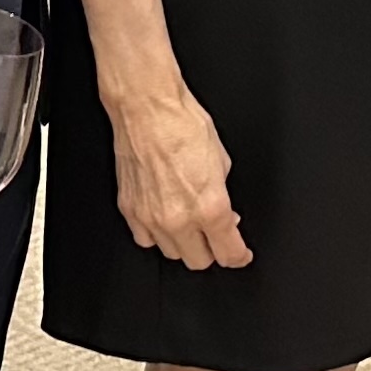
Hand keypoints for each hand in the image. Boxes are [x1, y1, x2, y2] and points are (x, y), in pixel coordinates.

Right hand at [105, 76, 251, 269]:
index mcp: (210, 207)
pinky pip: (146, 239)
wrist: (147, 109)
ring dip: (184, 243)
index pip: (228, 254)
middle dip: (212, 250)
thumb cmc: (183, 125)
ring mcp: (151, 218)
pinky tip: (165, 218)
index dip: (238, 256)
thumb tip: (224, 214)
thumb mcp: (222, 161)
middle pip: (199, 261)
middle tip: (215, 234)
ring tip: (189, 223)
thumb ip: (223, 196)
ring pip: (171, 253)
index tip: (240, 254)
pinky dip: (157, 234)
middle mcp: (179, 219)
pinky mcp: (130, 211)